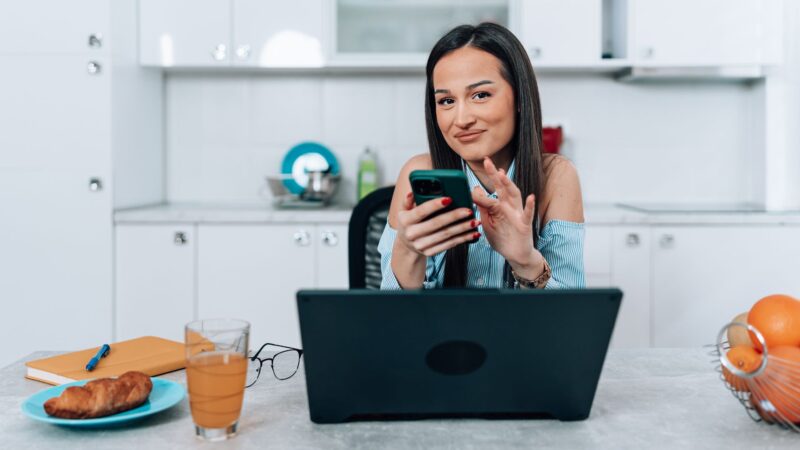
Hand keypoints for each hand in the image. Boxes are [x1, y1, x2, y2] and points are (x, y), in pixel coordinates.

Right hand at [395, 192, 479, 256]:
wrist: (406, 246)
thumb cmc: (409, 223)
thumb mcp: (404, 211)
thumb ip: (408, 201)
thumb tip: (412, 191)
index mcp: (405, 220)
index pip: (421, 211)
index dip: (435, 205)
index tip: (449, 198)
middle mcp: (411, 234)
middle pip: (436, 223)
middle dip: (454, 216)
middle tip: (468, 210)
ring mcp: (421, 245)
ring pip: (445, 235)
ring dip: (462, 228)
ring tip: (475, 221)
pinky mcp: (430, 253)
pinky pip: (449, 244)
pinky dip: (463, 239)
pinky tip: (473, 233)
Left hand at [471, 157, 544, 277]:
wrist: (515, 255)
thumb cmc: (501, 238)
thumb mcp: (487, 222)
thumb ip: (482, 207)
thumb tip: (474, 190)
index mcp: (498, 206)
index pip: (488, 193)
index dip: (479, 188)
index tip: (468, 186)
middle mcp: (508, 207)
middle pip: (501, 187)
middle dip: (494, 174)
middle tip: (486, 161)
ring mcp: (517, 214)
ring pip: (514, 196)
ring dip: (509, 184)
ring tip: (502, 174)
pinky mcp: (524, 224)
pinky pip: (528, 214)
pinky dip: (530, 206)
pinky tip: (531, 197)